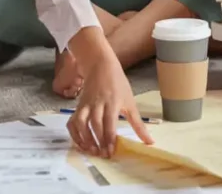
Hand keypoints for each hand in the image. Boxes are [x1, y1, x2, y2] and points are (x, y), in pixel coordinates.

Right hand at [66, 31, 151, 157]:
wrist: (100, 66)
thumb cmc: (118, 84)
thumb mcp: (130, 102)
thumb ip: (138, 124)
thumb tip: (149, 141)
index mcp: (113, 102)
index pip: (109, 123)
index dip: (108, 139)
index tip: (110, 152)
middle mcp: (97, 104)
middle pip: (95, 125)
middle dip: (98, 142)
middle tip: (102, 155)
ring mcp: (85, 105)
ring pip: (81, 123)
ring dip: (84, 139)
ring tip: (91, 150)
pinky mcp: (77, 106)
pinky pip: (72, 122)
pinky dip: (74, 133)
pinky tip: (80, 143)